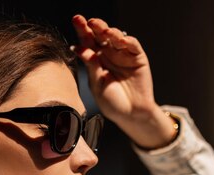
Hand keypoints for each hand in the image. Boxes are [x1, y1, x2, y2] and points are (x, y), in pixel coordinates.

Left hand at [71, 15, 177, 148]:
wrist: (130, 114)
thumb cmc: (112, 103)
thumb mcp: (97, 85)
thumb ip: (91, 66)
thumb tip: (79, 48)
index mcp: (96, 61)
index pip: (88, 43)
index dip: (82, 31)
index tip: (76, 20)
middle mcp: (109, 56)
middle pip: (101, 36)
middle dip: (95, 27)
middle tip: (88, 22)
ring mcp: (123, 55)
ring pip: (116, 37)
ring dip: (110, 32)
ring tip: (104, 31)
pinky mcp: (137, 58)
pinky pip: (132, 45)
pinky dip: (127, 40)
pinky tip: (120, 40)